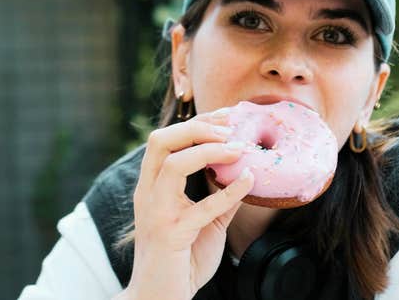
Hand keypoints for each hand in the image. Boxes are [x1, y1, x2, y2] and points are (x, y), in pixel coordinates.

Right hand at [121, 110, 253, 299]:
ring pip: (173, 164)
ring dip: (208, 150)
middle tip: (230, 126)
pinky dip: (230, 191)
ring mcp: (157, 213)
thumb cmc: (182, 260)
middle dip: (197, 126)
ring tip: (239, 147)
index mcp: (152, 186)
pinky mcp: (172, 235)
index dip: (197, 122)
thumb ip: (219, 196)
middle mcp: (148, 194)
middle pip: (161, 141)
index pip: (166, 140)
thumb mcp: (206, 220)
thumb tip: (245, 172)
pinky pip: (203, 206)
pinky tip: (250, 181)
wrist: (161, 299)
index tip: (228, 115)